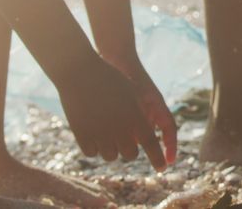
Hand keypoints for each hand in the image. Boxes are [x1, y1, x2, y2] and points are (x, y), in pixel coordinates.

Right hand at [55, 54, 167, 170]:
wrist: (80, 72)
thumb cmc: (109, 78)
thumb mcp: (131, 93)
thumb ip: (141, 113)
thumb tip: (148, 130)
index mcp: (136, 118)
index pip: (151, 145)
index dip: (157, 159)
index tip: (161, 168)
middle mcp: (120, 129)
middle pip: (130, 154)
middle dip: (130, 150)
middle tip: (125, 141)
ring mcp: (100, 134)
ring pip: (111, 156)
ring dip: (112, 149)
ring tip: (108, 137)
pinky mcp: (82, 135)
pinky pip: (92, 153)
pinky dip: (94, 148)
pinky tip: (93, 137)